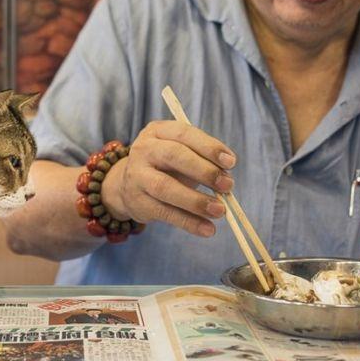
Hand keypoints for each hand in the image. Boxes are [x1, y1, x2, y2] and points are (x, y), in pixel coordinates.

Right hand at [100, 120, 234, 236]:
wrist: (128, 184)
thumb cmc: (165, 166)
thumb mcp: (181, 154)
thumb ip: (203, 161)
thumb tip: (226, 179)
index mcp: (158, 131)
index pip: (184, 133)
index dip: (209, 147)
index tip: (231, 162)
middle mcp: (144, 149)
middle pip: (174, 156)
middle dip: (204, 171)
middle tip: (228, 185)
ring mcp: (137, 175)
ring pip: (166, 187)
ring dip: (196, 200)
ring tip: (220, 210)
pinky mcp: (137, 201)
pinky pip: (165, 212)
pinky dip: (189, 222)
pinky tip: (207, 229)